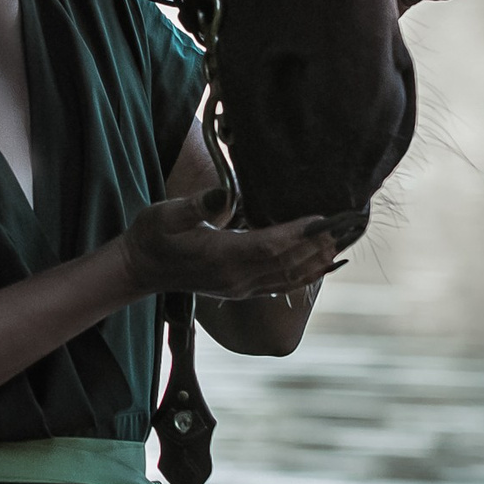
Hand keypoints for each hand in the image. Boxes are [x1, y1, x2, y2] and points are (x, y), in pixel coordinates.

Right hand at [117, 189, 349, 300]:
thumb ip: (195, 206)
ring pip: (288, 278)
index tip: (321, 217)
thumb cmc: (151, 236)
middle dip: (317, 246)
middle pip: (287, 264)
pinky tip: (321, 267)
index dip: (298, 232)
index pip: (270, 245)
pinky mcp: (240, 291)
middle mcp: (235, 277)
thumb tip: (223, 193)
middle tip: (344, 227)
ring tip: (340, 245)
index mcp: (221, 256)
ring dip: (316, 262)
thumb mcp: (166, 214)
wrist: (139, 269)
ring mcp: (239, 288)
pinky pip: (280, 286)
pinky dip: (305, 277)